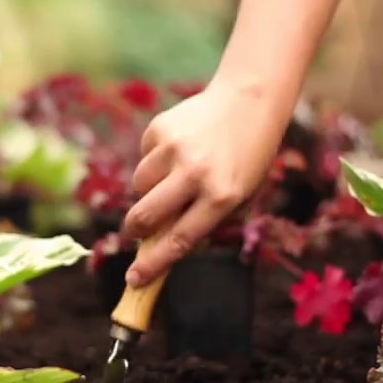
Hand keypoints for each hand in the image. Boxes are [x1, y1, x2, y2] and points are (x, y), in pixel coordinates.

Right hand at [122, 80, 288, 285]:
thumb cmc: (245, 159)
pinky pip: (143, 158)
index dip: (154, 265)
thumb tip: (158, 244)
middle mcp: (197, 173)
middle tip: (135, 232)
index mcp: (222, 197)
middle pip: (148, 216)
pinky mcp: (160, 129)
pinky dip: (154, 161)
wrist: (248, 102)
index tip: (134, 280)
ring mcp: (176, 149)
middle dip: (135, 230)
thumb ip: (202, 220)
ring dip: (149, 190)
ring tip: (174, 175)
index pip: (180, 241)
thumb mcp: (238, 195)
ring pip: (139, 186)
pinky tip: (178, 149)